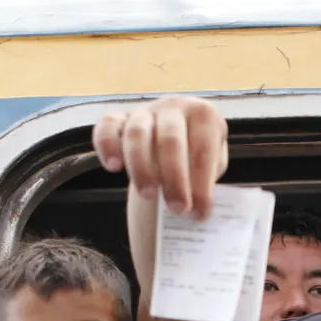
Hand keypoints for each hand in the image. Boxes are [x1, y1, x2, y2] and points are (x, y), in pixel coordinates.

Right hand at [92, 96, 228, 216]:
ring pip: (137, 133)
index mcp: (204, 115)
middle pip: (170, 140)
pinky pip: (107, 126)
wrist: (179, 139)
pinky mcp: (119, 118)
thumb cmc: (199, 155)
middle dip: (174, 178)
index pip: (203, 150)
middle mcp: (174, 107)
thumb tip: (197, 208)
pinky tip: (113, 167)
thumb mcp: (213, 164)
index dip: (201, 184)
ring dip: (141, 167)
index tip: (198, 213)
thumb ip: (206, 179)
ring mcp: (145, 110)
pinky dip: (107, 144)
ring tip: (148, 196)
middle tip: (177, 209)